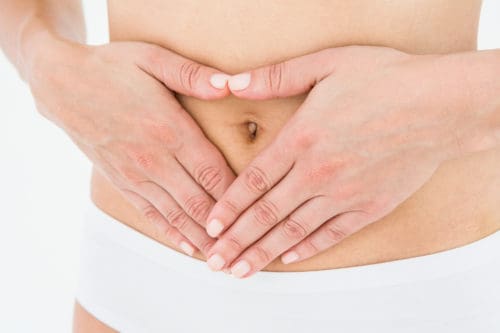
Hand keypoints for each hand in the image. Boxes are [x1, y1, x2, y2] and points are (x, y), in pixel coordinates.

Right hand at [27, 34, 235, 256]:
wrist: (60, 84)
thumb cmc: (110, 66)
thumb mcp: (152, 58)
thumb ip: (193, 75)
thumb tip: (230, 85)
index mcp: (169, 128)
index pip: (213, 172)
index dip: (237, 197)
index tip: (258, 215)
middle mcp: (154, 158)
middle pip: (199, 202)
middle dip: (226, 228)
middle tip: (249, 248)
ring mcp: (136, 174)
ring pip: (178, 215)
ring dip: (203, 239)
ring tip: (225, 259)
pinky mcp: (121, 181)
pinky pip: (151, 214)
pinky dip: (172, 232)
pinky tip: (189, 247)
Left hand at [205, 46, 474, 276]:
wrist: (442, 105)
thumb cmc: (388, 81)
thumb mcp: (327, 63)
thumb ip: (276, 76)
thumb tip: (235, 83)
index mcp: (302, 139)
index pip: (253, 182)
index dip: (227, 207)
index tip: (211, 226)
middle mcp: (318, 173)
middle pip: (266, 214)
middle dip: (236, 241)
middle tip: (216, 261)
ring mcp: (344, 194)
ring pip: (294, 231)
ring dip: (264, 253)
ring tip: (242, 270)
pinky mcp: (369, 206)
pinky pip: (332, 234)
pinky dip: (308, 248)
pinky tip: (289, 258)